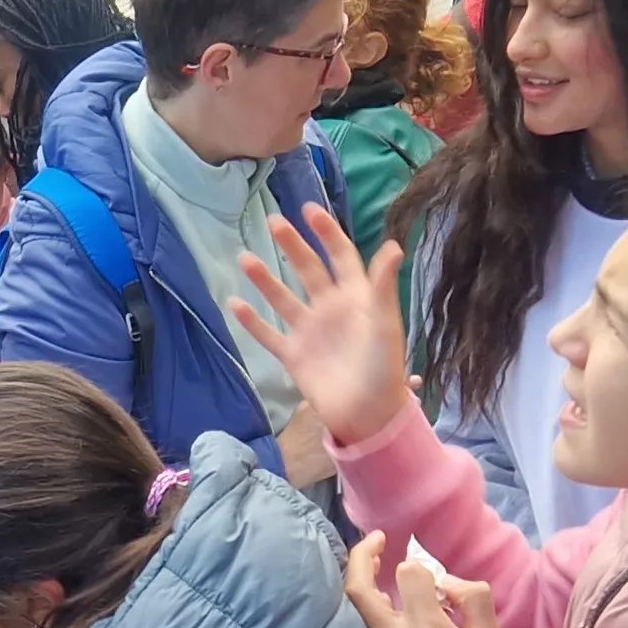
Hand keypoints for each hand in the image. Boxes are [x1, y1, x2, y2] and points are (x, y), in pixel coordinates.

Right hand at [224, 204, 412, 448]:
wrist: (368, 416)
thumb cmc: (384, 370)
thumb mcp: (385, 324)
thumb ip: (383, 286)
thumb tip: (393, 246)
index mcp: (356, 298)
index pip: (340, 256)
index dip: (327, 233)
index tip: (309, 210)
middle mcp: (330, 309)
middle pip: (308, 270)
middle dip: (292, 245)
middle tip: (274, 222)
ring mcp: (309, 332)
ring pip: (283, 298)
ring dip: (265, 278)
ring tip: (245, 258)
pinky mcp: (294, 356)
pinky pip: (269, 334)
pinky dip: (252, 321)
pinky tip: (234, 303)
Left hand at [342, 531, 502, 627]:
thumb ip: (472, 598)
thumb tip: (445, 585)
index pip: (408, 575)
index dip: (421, 568)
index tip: (435, 581)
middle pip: (357, 589)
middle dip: (362, 557)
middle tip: (376, 540)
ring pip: (351, 611)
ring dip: (359, 583)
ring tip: (373, 565)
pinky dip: (363, 609)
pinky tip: (377, 600)